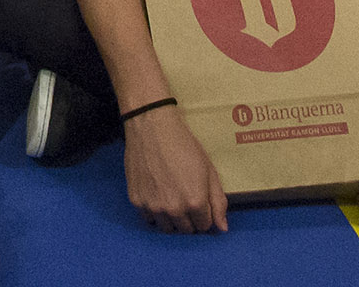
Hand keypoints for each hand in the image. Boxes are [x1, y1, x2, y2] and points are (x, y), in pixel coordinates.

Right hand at [122, 100, 228, 231]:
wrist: (151, 127)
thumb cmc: (183, 145)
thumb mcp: (208, 170)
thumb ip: (218, 201)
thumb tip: (222, 228)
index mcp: (195, 202)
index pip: (204, 226)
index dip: (204, 214)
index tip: (199, 201)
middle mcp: (174, 210)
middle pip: (186, 230)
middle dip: (189, 218)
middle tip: (185, 197)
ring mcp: (153, 207)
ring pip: (167, 228)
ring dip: (172, 218)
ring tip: (171, 196)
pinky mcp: (136, 201)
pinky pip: (149, 219)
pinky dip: (154, 212)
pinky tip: (156, 193)